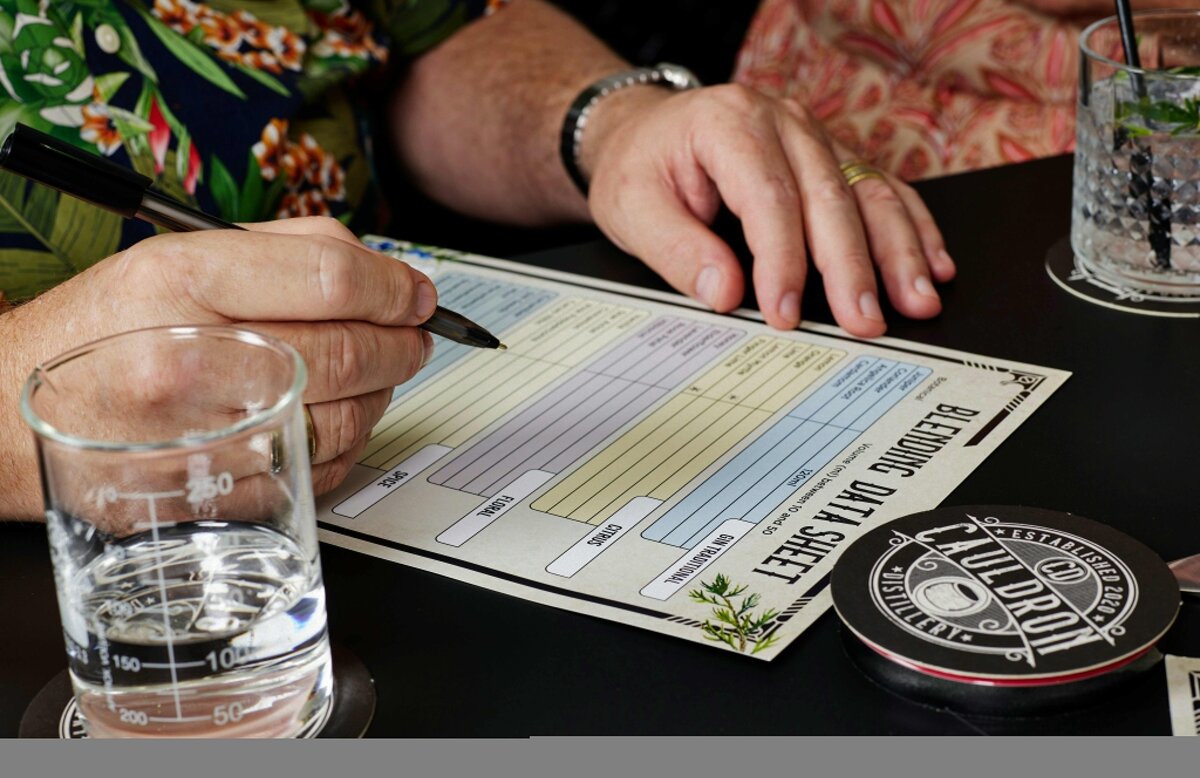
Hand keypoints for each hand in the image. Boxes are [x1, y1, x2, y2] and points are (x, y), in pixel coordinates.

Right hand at [0, 217, 434, 516]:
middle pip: (353, 350)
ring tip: (379, 371)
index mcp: (183, 284)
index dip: (395, 286)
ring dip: (387, 392)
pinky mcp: (221, 497)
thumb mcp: (174, 256)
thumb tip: (384, 269)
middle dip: (405, 341)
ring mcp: (209, 440)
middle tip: (414, 333)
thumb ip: (287, 249)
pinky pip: (324, 470)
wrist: (12, 418)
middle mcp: (196, 363)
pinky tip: (337, 415)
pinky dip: (352, 440)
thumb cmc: (103, 333)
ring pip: (351, 416)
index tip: (415, 293)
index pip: (333, 278)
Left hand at [580, 84, 955, 337]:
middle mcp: (783, 121)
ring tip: (917, 301)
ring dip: (899, 251)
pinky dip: (912, 229)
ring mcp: (815, 137)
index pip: (769, 198)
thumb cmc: (641, 167)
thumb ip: (676, 250)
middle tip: (865, 322)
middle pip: (831, 197)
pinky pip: (883, 190)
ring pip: (869, 192)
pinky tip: (934, 264)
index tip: (787, 313)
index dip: (783, 261)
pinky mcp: (834, 158)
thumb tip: (725, 294)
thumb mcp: (632, 208)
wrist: (648, 133)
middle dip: (852, 267)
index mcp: (730, 123)